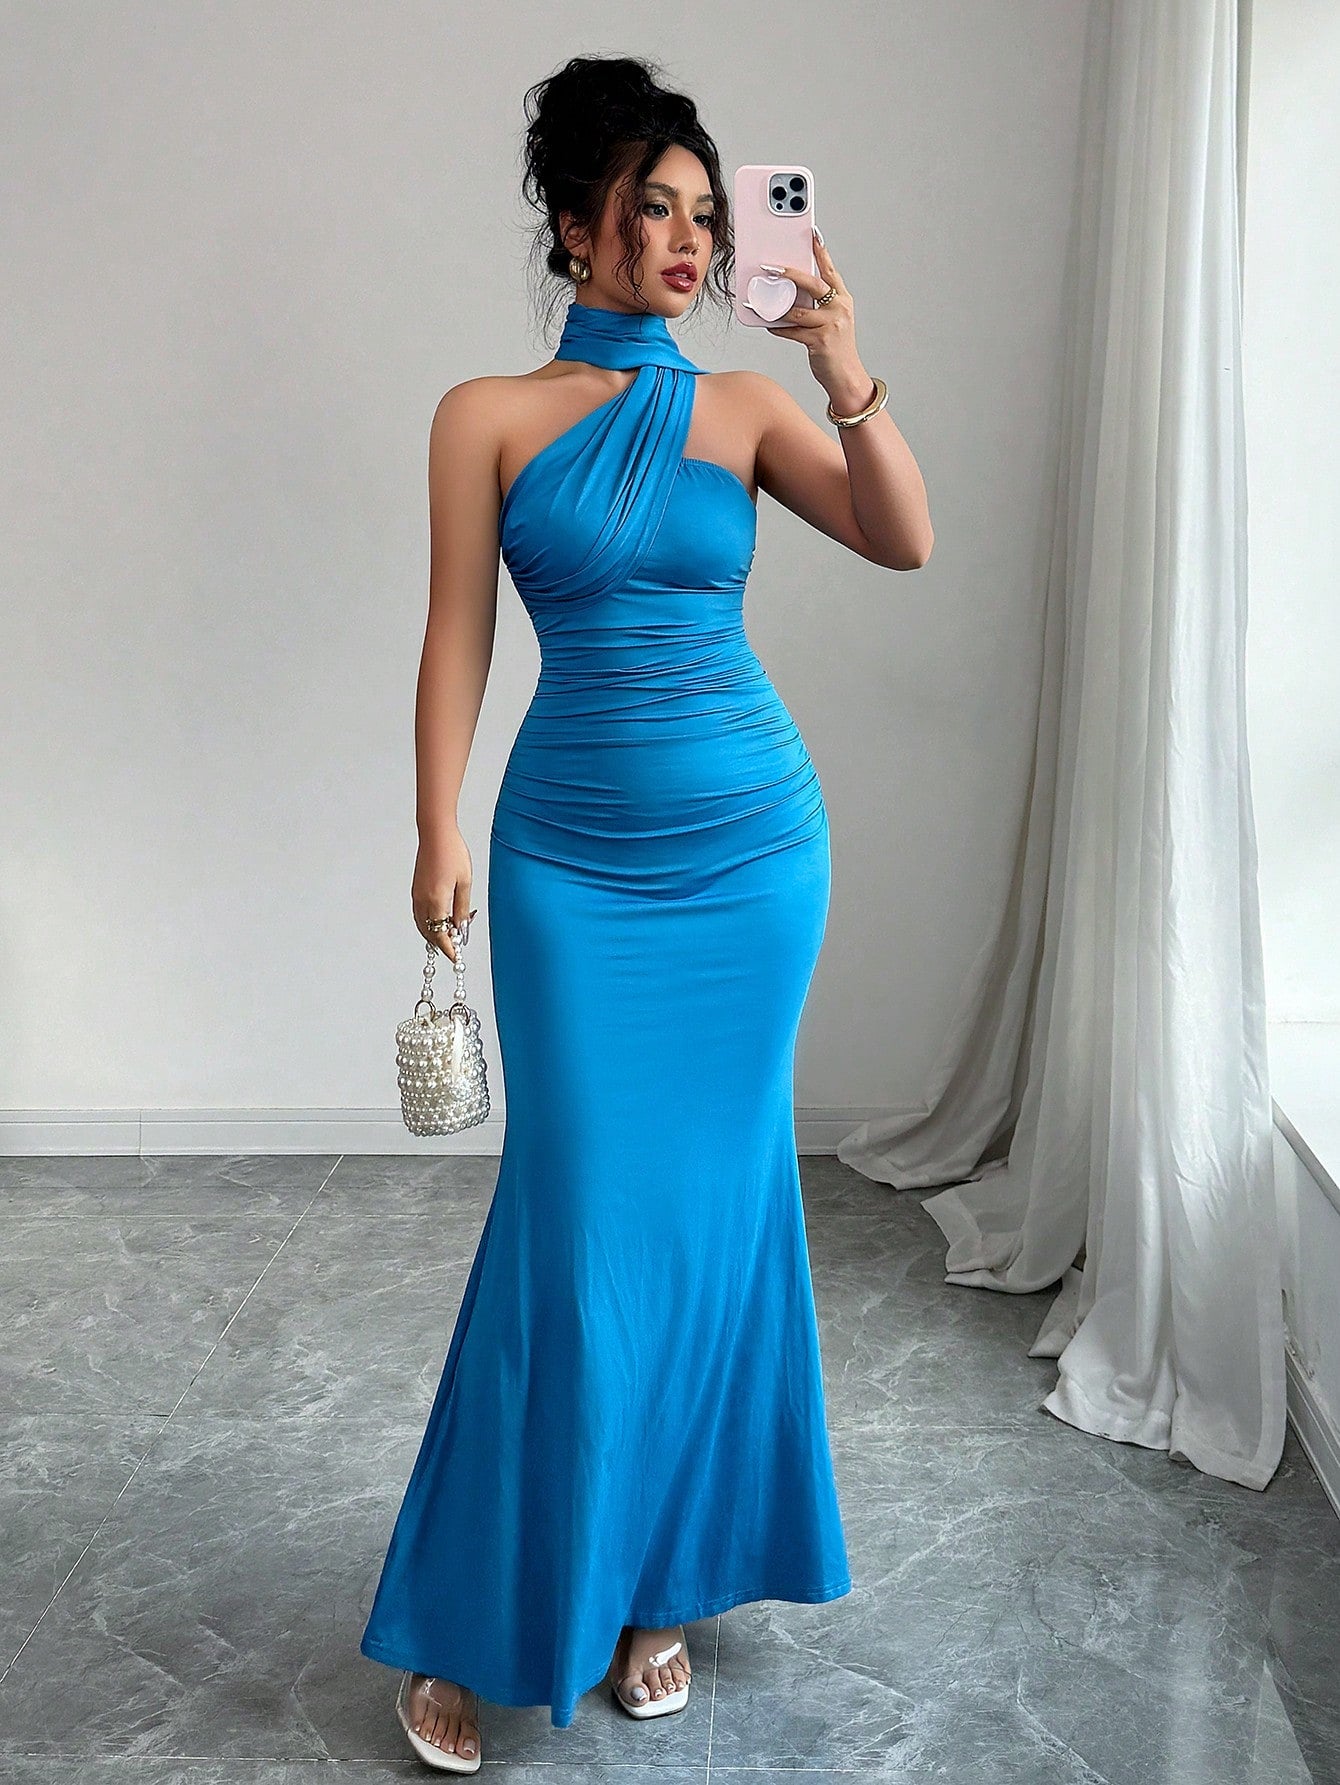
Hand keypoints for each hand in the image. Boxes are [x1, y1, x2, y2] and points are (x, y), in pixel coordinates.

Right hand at [412, 828, 475, 962]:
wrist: (436, 833)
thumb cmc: (453, 853)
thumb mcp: (465, 882)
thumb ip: (462, 908)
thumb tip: (461, 927)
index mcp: (436, 901)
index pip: (440, 935)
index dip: (448, 949)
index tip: (456, 958)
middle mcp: (422, 901)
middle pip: (428, 933)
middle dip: (441, 943)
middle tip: (455, 948)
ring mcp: (416, 895)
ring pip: (422, 925)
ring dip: (433, 934)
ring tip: (449, 936)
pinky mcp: (415, 889)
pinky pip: (419, 914)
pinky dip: (428, 923)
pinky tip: (439, 921)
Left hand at [762, 227, 871, 410]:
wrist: (846, 376)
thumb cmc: (835, 348)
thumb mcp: (831, 321)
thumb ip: (816, 305)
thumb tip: (789, 293)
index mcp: (842, 299)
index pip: (830, 270)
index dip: (821, 251)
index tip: (812, 233)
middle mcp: (839, 308)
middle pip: (812, 284)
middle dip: (789, 273)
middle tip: (771, 267)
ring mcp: (831, 324)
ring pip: (798, 311)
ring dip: (777, 308)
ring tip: (762, 304)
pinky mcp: (820, 341)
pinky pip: (793, 330)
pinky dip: (779, 328)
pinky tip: (770, 325)